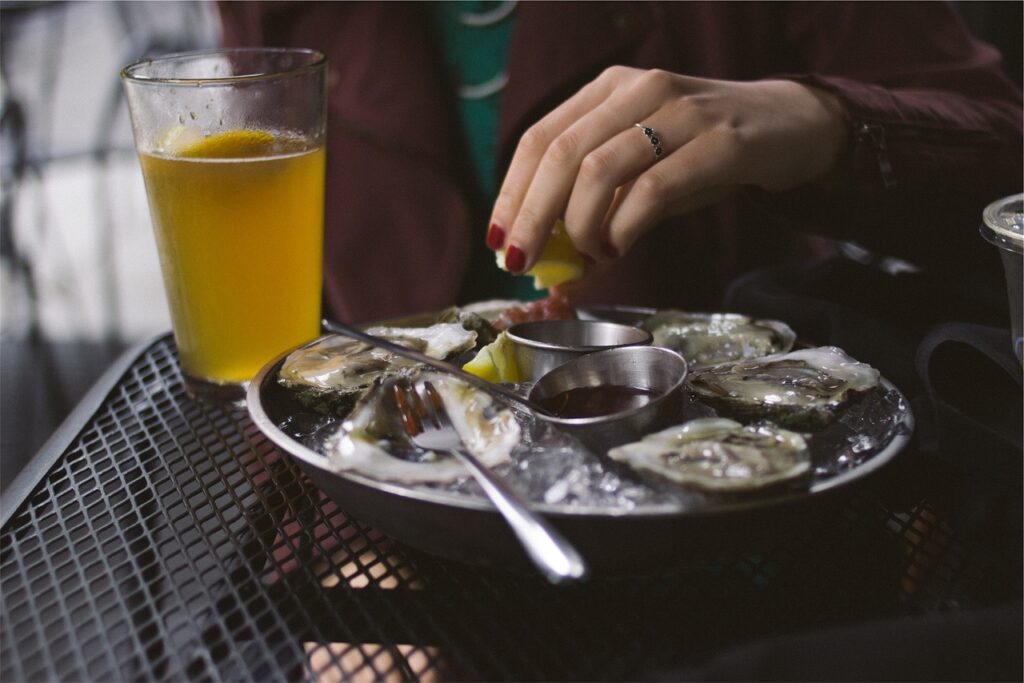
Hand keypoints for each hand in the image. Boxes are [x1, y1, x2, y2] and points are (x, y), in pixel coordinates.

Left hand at [487, 67, 846, 271]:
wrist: (790, 126)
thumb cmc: (703, 154)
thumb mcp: (643, 173)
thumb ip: (599, 210)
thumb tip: (554, 268)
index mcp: (608, 89)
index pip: (539, 138)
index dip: (511, 193)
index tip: (498, 241)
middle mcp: (639, 88)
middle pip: (561, 154)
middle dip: (532, 217)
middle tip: (522, 263)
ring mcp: (681, 111)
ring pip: (600, 169)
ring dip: (579, 226)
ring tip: (587, 256)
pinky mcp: (721, 142)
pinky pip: (653, 189)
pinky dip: (624, 228)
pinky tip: (619, 246)